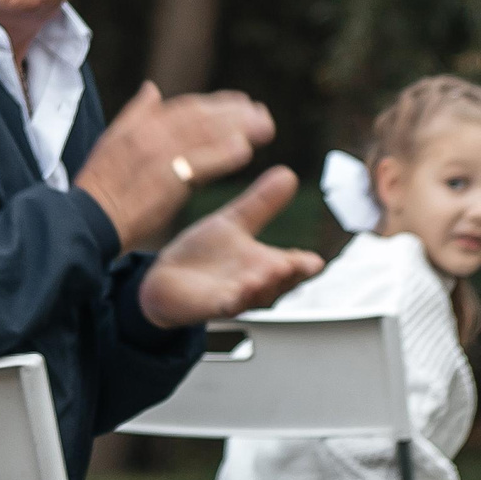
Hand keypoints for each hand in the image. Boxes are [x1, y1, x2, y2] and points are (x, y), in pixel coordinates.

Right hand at [75, 81, 277, 248]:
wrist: (88, 218)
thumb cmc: (100, 185)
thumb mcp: (111, 139)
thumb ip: (135, 112)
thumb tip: (152, 88)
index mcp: (139, 125)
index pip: (186, 107)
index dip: (217, 103)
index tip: (240, 102)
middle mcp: (151, 135)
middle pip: (202, 117)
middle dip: (236, 113)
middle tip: (262, 113)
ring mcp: (159, 157)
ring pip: (207, 135)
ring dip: (239, 129)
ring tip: (265, 128)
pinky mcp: (167, 181)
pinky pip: (202, 163)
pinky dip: (225, 155)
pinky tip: (246, 151)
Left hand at [136, 167, 323, 329]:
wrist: (166, 277)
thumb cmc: (204, 254)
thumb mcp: (234, 222)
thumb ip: (261, 203)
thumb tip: (288, 173)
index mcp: (268, 264)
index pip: (296, 267)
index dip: (305, 265)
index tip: (314, 261)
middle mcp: (258, 283)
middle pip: (282, 283)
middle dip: (290, 275)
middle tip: (296, 264)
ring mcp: (237, 297)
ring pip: (258, 295)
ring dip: (266, 284)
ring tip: (273, 270)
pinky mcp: (213, 306)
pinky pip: (229, 305)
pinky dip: (237, 298)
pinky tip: (243, 287)